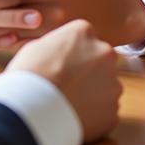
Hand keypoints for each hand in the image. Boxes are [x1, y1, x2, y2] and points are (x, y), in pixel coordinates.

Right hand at [7, 19, 121, 142]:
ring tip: (71, 99)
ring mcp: (112, 83)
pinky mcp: (113, 111)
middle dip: (90, 70)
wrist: (34, 108)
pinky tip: (76, 113)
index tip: (65, 62)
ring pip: (107, 86)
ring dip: (95, 92)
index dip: (75, 52)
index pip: (86, 38)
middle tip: (69, 81)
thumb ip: (59, 45)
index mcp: (85, 31)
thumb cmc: (30, 74)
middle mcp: (105, 53)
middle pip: (102, 60)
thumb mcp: (38, 45)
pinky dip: (96, 113)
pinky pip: (107, 110)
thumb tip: (60, 52)